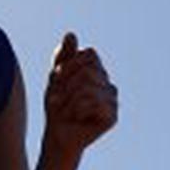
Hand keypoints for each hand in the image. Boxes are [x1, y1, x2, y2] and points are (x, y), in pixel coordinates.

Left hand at [43, 32, 117, 152]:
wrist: (58, 134)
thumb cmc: (57, 106)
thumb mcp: (56, 77)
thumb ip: (64, 56)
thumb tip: (71, 34)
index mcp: (98, 71)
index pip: (90, 54)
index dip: (71, 64)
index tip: (57, 78)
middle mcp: (108, 83)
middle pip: (89, 69)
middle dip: (68, 83)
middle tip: (58, 99)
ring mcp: (112, 100)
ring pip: (89, 85)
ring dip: (70, 98)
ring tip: (66, 109)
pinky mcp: (112, 116)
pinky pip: (94, 101)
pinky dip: (78, 108)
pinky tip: (76, 117)